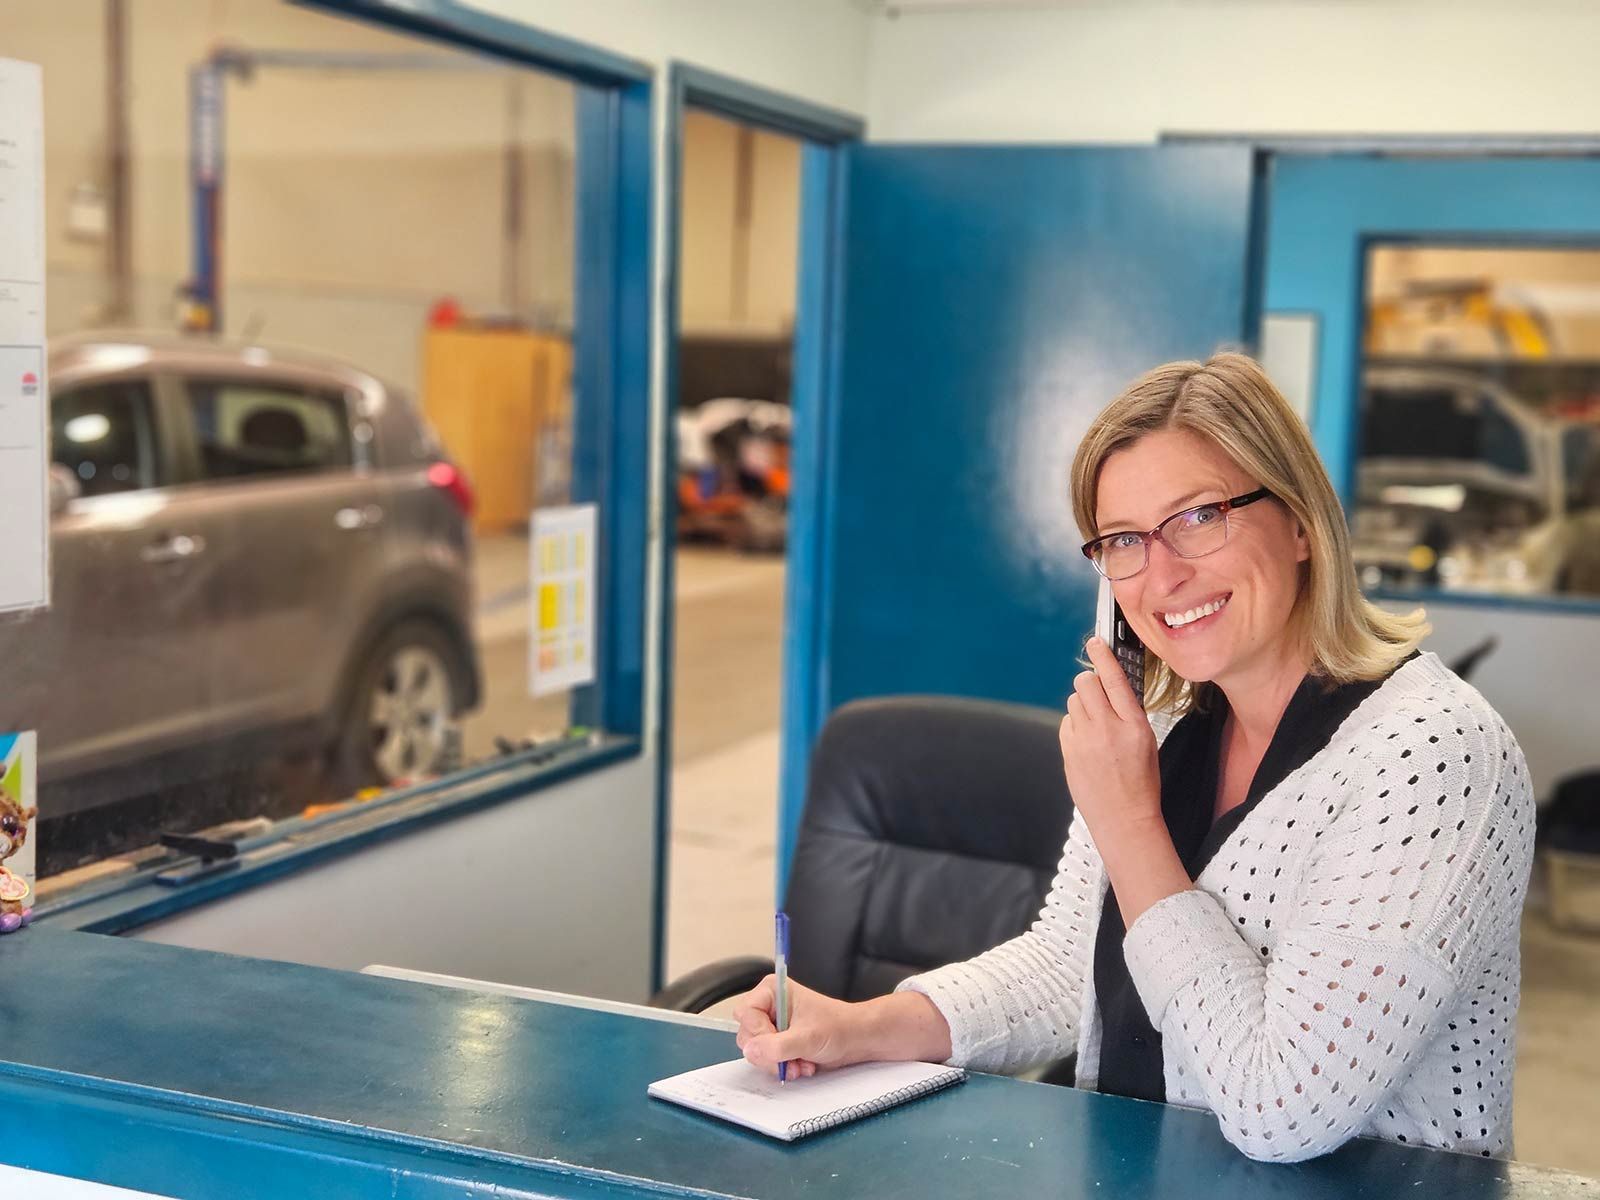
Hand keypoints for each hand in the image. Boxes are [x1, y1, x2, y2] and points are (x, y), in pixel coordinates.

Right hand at [733, 975, 856, 1076]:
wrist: (856, 1040)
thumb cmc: (838, 1027)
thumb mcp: (807, 1038)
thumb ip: (776, 1046)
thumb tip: (751, 1050)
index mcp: (772, 991)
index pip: (746, 1014)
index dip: (759, 1034)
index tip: (778, 1045)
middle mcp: (768, 1006)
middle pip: (747, 1034)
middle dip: (769, 1053)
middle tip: (790, 1059)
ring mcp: (772, 1024)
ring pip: (755, 1050)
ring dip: (778, 1063)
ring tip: (800, 1063)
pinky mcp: (777, 1041)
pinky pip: (766, 1058)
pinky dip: (782, 1066)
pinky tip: (801, 1064)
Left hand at [1060, 638, 1162, 839]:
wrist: (1124, 819)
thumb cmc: (1141, 782)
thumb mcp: (1146, 741)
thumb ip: (1127, 713)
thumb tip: (1107, 687)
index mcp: (1134, 724)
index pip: (1114, 679)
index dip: (1103, 656)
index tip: (1095, 641)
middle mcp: (1107, 729)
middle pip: (1085, 683)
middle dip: (1089, 682)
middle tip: (1097, 694)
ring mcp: (1085, 741)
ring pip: (1074, 701)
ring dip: (1082, 705)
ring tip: (1096, 726)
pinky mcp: (1068, 752)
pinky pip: (1067, 722)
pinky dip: (1075, 725)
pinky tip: (1087, 743)